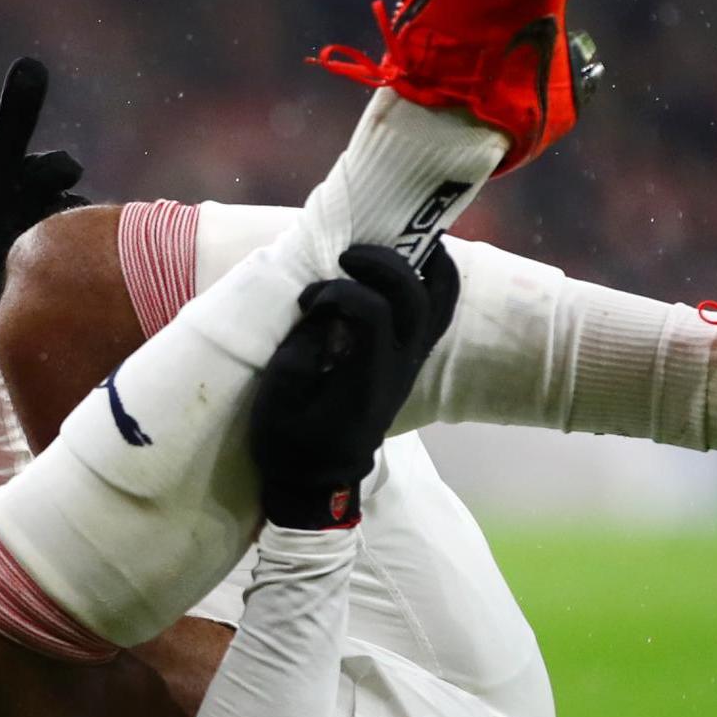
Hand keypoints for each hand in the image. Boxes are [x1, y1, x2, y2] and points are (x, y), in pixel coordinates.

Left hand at [0, 58, 86, 356]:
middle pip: (12, 134)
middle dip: (22, 101)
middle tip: (32, 67)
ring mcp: (31, 203)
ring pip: (48, 171)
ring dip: (55, 166)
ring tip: (65, 171)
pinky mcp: (56, 228)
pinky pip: (69, 210)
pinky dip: (71, 208)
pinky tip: (74, 215)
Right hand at [250, 241, 458, 528]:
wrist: (318, 481)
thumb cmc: (290, 443)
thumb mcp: (277, 402)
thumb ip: (300, 352)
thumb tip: (322, 312)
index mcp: (365, 379)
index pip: (372, 313)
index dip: (339, 293)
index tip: (307, 302)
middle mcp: (399, 367)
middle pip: (414, 298)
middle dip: (382, 264)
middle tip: (345, 256)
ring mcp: (411, 362)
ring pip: (440, 300)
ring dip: (424, 262)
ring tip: (397, 235)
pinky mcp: (410, 359)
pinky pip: (438, 310)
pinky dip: (433, 278)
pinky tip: (413, 257)